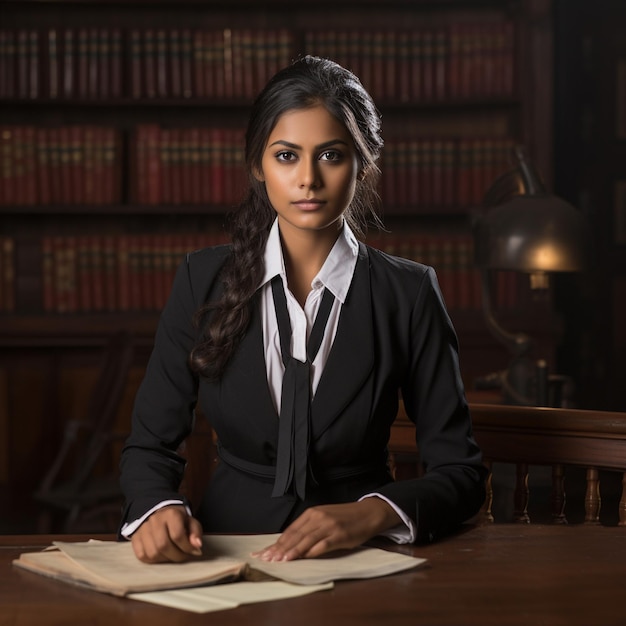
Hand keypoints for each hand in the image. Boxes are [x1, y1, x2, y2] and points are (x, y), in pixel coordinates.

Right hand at [130, 504, 203, 562]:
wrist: (159, 512)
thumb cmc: (177, 520)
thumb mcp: (190, 521)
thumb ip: (196, 533)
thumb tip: (197, 546)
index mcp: (171, 514)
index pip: (177, 535)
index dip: (187, 547)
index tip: (193, 551)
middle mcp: (155, 520)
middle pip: (163, 546)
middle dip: (176, 556)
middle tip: (183, 556)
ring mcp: (143, 529)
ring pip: (152, 553)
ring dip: (165, 560)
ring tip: (172, 556)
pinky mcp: (135, 538)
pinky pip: (142, 556)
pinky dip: (153, 560)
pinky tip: (161, 556)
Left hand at [252, 498, 401, 561]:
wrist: (368, 513)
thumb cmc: (345, 518)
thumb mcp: (324, 518)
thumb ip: (309, 529)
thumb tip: (291, 545)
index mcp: (312, 513)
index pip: (290, 530)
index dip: (277, 542)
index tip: (264, 552)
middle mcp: (318, 517)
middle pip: (295, 535)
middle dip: (279, 548)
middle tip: (266, 559)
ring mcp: (329, 525)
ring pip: (306, 540)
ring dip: (292, 551)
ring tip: (280, 561)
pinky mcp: (339, 534)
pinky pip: (322, 544)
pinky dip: (311, 552)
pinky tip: (302, 558)